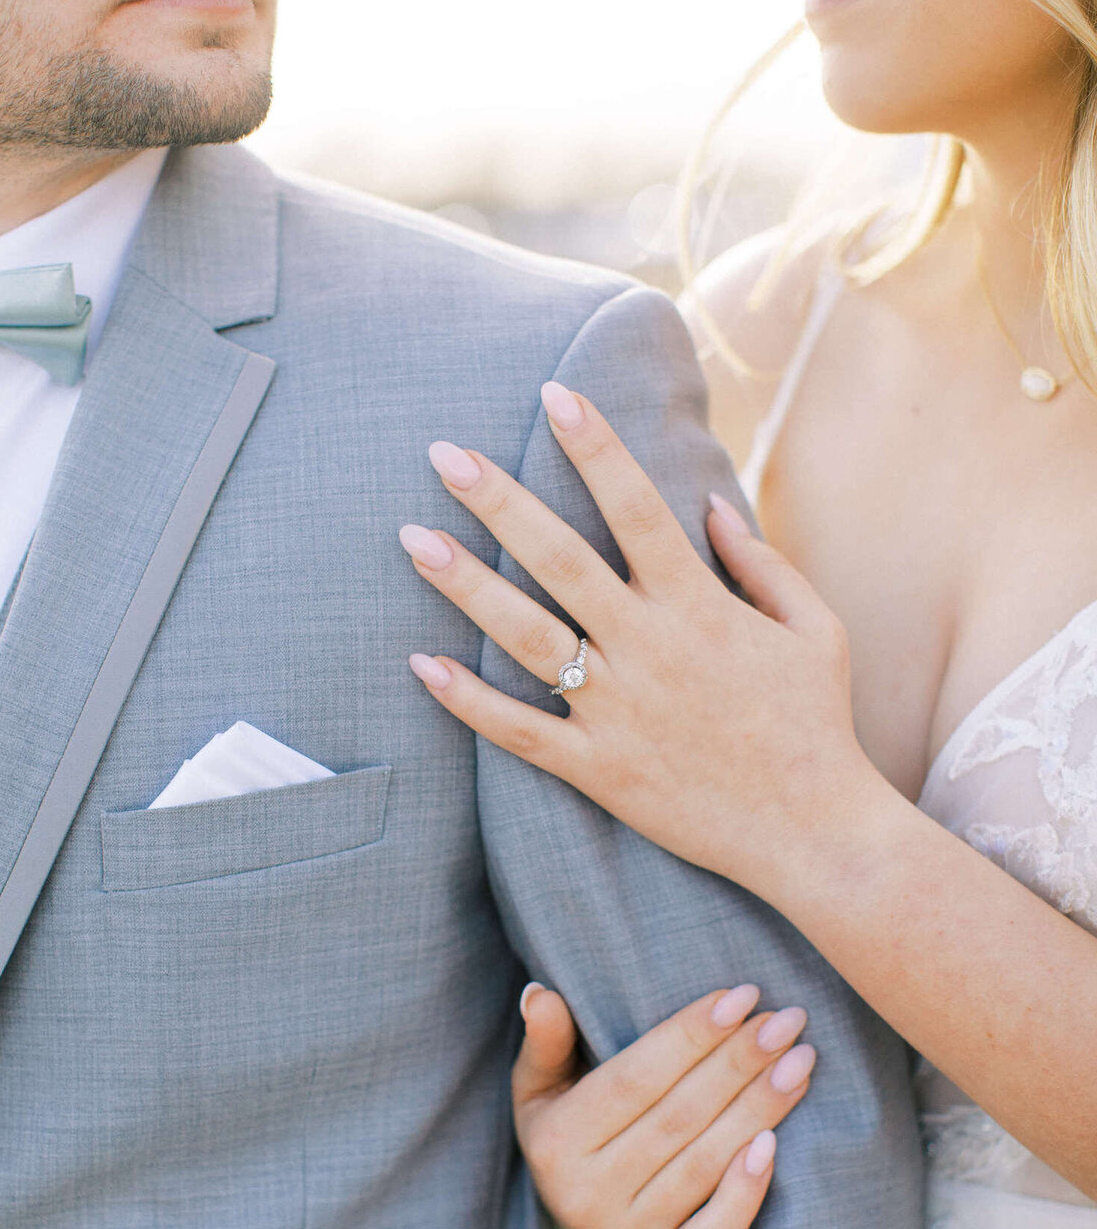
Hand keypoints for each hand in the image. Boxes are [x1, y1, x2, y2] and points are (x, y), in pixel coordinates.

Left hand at [400, 383, 879, 901]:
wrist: (814, 833)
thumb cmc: (816, 724)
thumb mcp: (816, 630)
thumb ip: (761, 564)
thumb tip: (709, 503)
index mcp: (700, 608)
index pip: (636, 508)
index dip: (594, 447)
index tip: (553, 395)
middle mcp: (649, 649)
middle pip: (560, 558)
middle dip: (498, 499)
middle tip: (444, 453)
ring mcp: (617, 711)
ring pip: (525, 635)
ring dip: (465, 584)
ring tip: (412, 539)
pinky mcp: (598, 769)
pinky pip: (518, 731)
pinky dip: (468, 700)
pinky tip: (421, 666)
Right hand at [513, 981, 815, 1228]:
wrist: (577, 1216)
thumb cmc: (568, 1129)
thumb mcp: (540, 1086)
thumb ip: (546, 1041)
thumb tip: (540, 993)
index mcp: (555, 1142)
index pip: (634, 1079)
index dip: (690, 1035)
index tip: (742, 996)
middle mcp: (585, 1195)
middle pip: (678, 1117)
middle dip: (739, 1063)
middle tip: (788, 1021)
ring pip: (703, 1166)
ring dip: (759, 1109)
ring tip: (801, 1061)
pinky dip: (745, 1193)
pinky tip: (775, 1143)